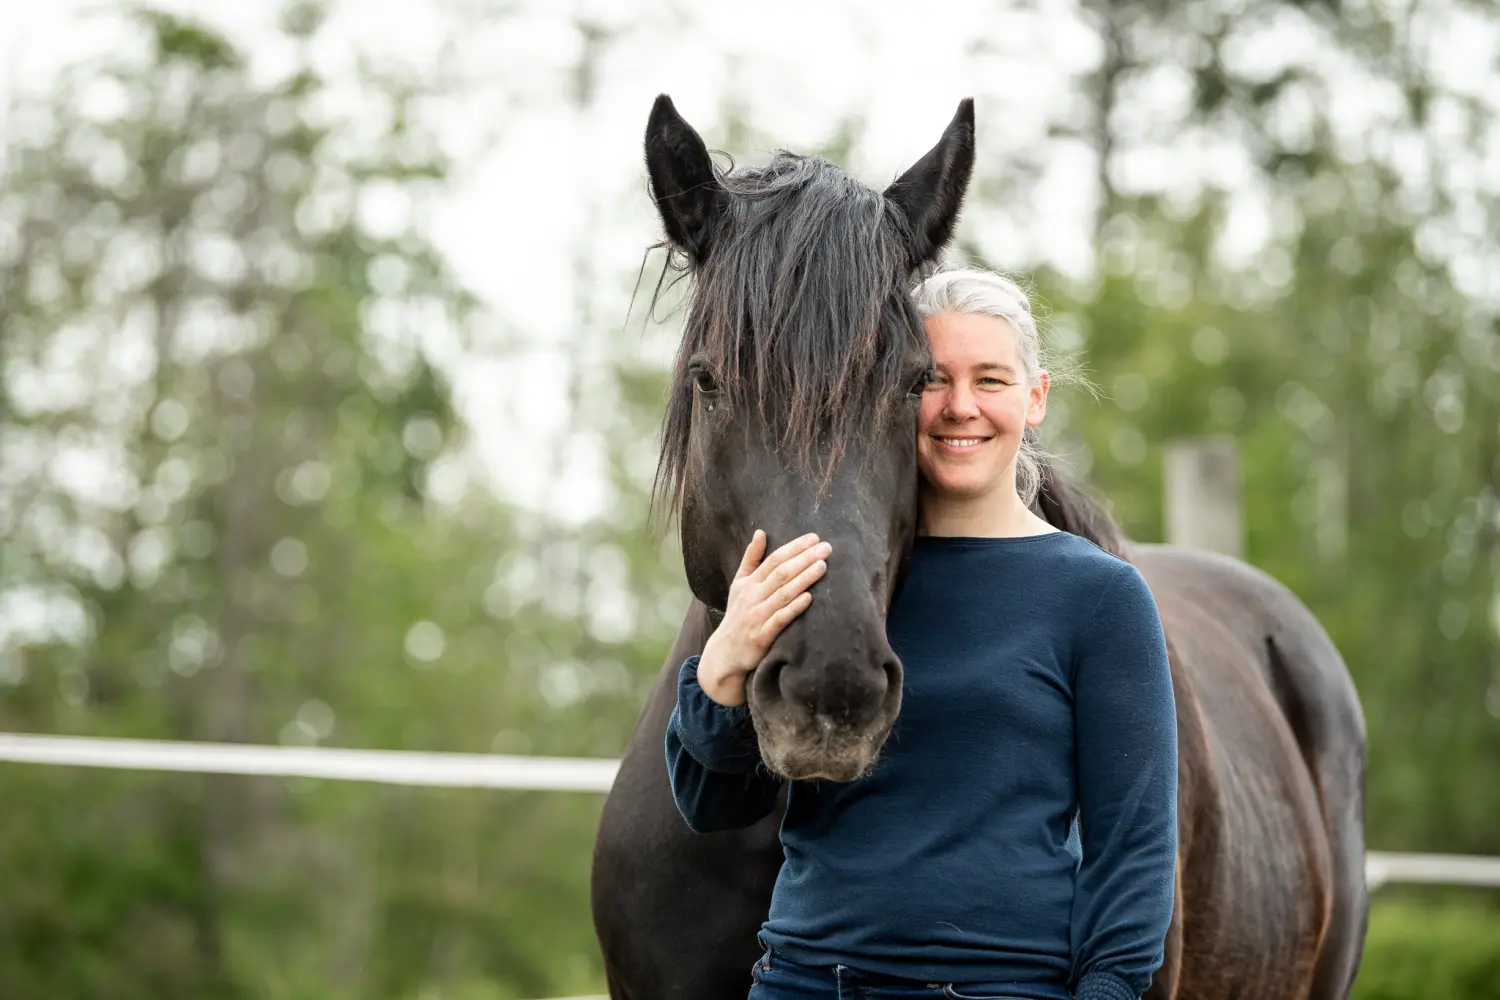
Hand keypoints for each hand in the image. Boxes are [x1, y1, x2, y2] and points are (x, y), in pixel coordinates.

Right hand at [696, 530, 831, 706]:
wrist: (725, 652)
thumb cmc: (738, 614)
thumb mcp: (739, 584)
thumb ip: (751, 559)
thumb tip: (760, 532)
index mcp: (749, 582)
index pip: (774, 559)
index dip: (794, 548)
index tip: (814, 538)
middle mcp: (753, 596)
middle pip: (781, 573)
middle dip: (804, 559)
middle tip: (826, 548)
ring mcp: (757, 616)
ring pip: (783, 593)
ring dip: (803, 578)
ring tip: (822, 566)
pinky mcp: (762, 636)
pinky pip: (780, 619)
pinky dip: (794, 608)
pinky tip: (809, 598)